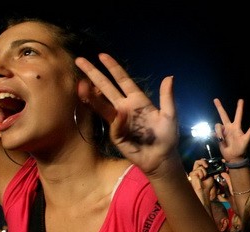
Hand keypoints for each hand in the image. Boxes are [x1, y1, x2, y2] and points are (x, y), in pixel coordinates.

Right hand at [75, 53, 178, 174]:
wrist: (162, 158)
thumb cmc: (167, 136)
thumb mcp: (170, 115)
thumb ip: (167, 97)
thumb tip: (169, 77)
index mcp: (138, 100)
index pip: (122, 80)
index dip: (113, 68)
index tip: (102, 55)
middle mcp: (125, 107)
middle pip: (106, 88)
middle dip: (93, 74)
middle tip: (79, 60)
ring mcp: (119, 121)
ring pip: (102, 104)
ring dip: (91, 94)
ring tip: (80, 84)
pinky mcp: (117, 135)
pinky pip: (114, 125)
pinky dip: (116, 120)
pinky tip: (120, 115)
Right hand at [213, 98, 249, 162]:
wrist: (234, 157)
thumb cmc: (241, 148)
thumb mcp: (246, 140)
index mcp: (236, 127)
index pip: (238, 115)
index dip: (239, 107)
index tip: (241, 100)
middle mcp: (229, 127)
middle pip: (223, 115)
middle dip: (219, 107)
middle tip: (215, 99)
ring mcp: (223, 132)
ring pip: (217, 126)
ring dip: (218, 132)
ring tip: (221, 140)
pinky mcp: (218, 137)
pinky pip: (213, 133)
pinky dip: (214, 135)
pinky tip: (216, 139)